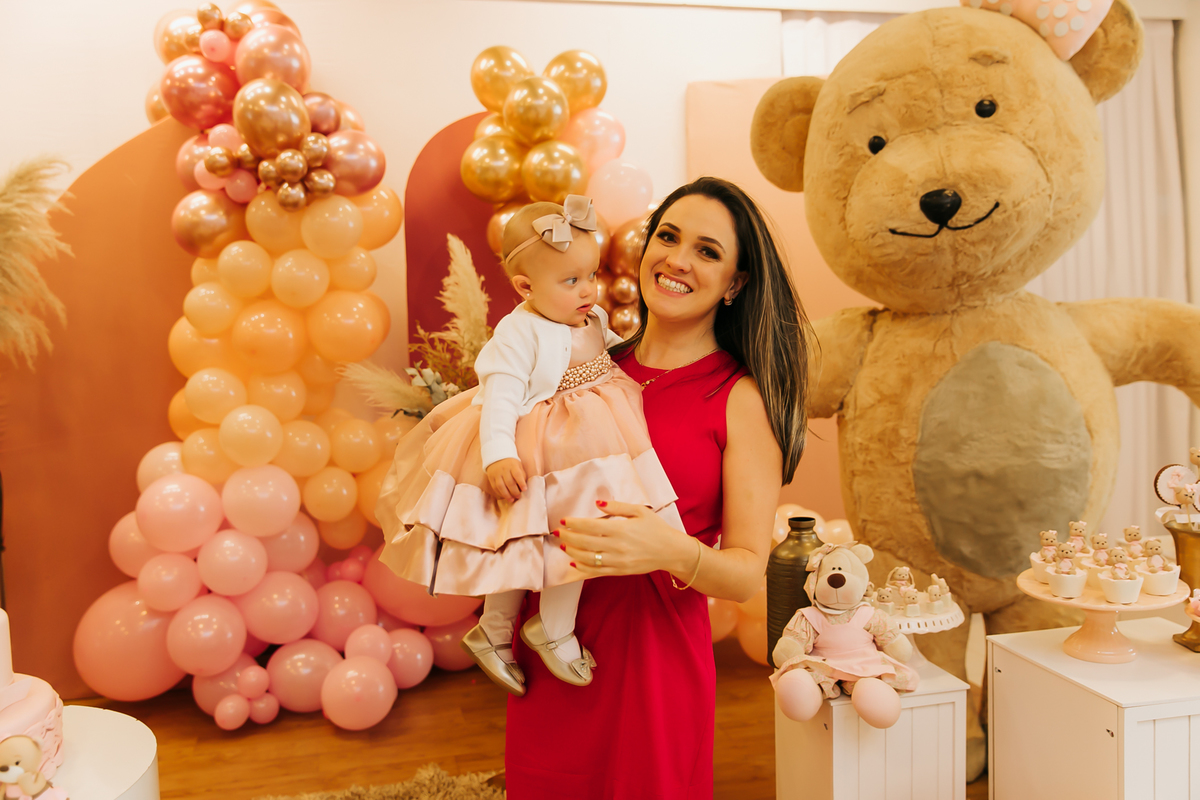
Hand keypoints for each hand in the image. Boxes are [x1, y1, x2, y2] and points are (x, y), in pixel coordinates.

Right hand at [486, 458, 526, 501]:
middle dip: (514, 491)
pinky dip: (500, 493)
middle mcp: (504, 469)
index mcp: (512, 465)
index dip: (521, 482)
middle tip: (518, 497)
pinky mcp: (491, 478)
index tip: (525, 489)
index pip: (517, 474)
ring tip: (512, 500)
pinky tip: (505, 497)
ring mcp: (496, 474)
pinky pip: (495, 487)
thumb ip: (522, 475)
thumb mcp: (518, 466)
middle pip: (509, 482)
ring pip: (500, 486)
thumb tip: (523, 488)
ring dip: (506, 495)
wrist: (497, 457)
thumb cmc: (511, 464)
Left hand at [557, 499, 695, 577]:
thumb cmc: (656, 528)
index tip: (563, 520)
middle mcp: (617, 546)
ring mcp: (617, 561)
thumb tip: (597, 502)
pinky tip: (574, 563)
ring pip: (588, 559)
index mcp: (620, 529)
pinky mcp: (619, 571)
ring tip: (563, 546)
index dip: (574, 523)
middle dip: (568, 537)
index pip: (590, 526)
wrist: (671, 551)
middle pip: (584, 543)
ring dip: (572, 552)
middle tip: (557, 532)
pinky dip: (583, 568)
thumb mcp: (639, 511)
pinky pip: (596, 571)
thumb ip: (617, 507)